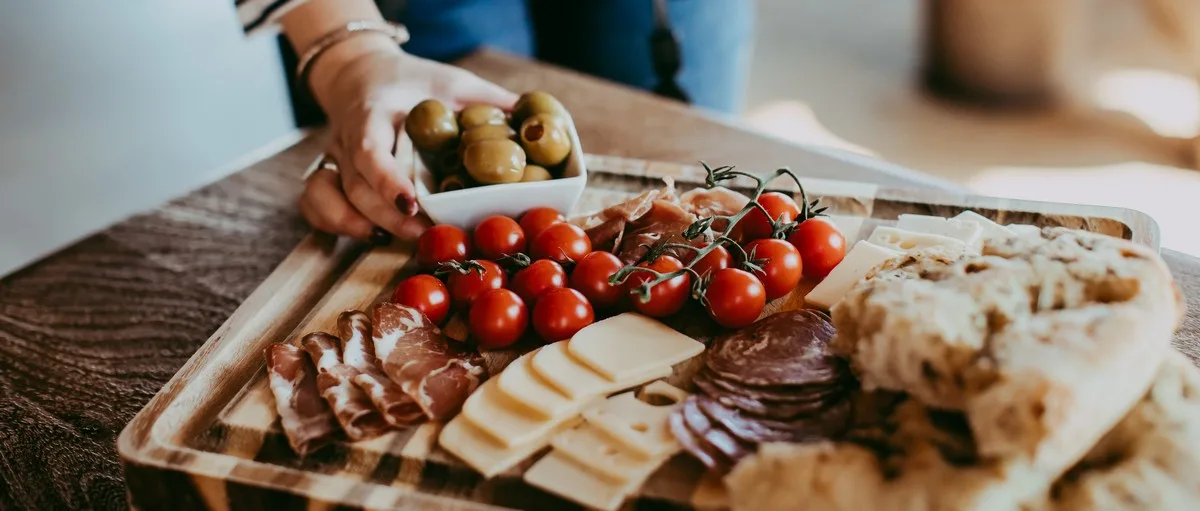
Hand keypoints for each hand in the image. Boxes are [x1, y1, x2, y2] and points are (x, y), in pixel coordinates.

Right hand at [300, 47, 517, 241]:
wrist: (362, 72)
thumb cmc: (413, 80)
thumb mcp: (450, 81)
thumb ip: (487, 100)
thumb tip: (533, 122)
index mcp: (372, 112)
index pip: (370, 149)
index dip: (387, 181)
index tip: (412, 204)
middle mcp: (346, 137)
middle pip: (356, 187)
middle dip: (389, 218)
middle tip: (426, 236)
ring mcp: (334, 157)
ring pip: (331, 198)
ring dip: (361, 226)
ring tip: (404, 240)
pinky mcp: (329, 172)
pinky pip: (315, 203)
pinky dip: (336, 224)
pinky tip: (370, 236)